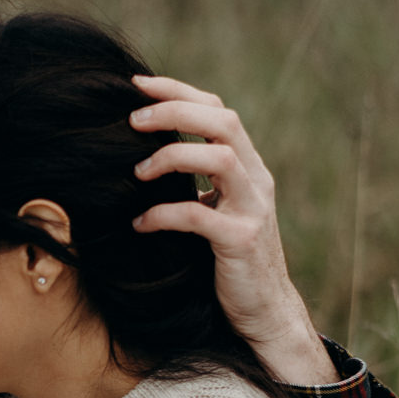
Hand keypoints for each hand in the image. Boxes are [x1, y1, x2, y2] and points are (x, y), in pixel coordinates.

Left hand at [128, 76, 337, 384]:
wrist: (266, 312)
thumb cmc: (230, 262)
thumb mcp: (215, 212)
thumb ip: (196, 184)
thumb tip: (144, 158)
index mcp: (248, 167)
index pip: (218, 110)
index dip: (179, 91)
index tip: (137, 85)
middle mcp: (256, 180)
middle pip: (222, 121)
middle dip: (174, 112)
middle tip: (132, 120)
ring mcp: (253, 209)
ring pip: (220, 157)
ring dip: (171, 157)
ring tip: (137, 173)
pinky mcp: (242, 241)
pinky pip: (199, 216)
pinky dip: (163, 214)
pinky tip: (140, 223)